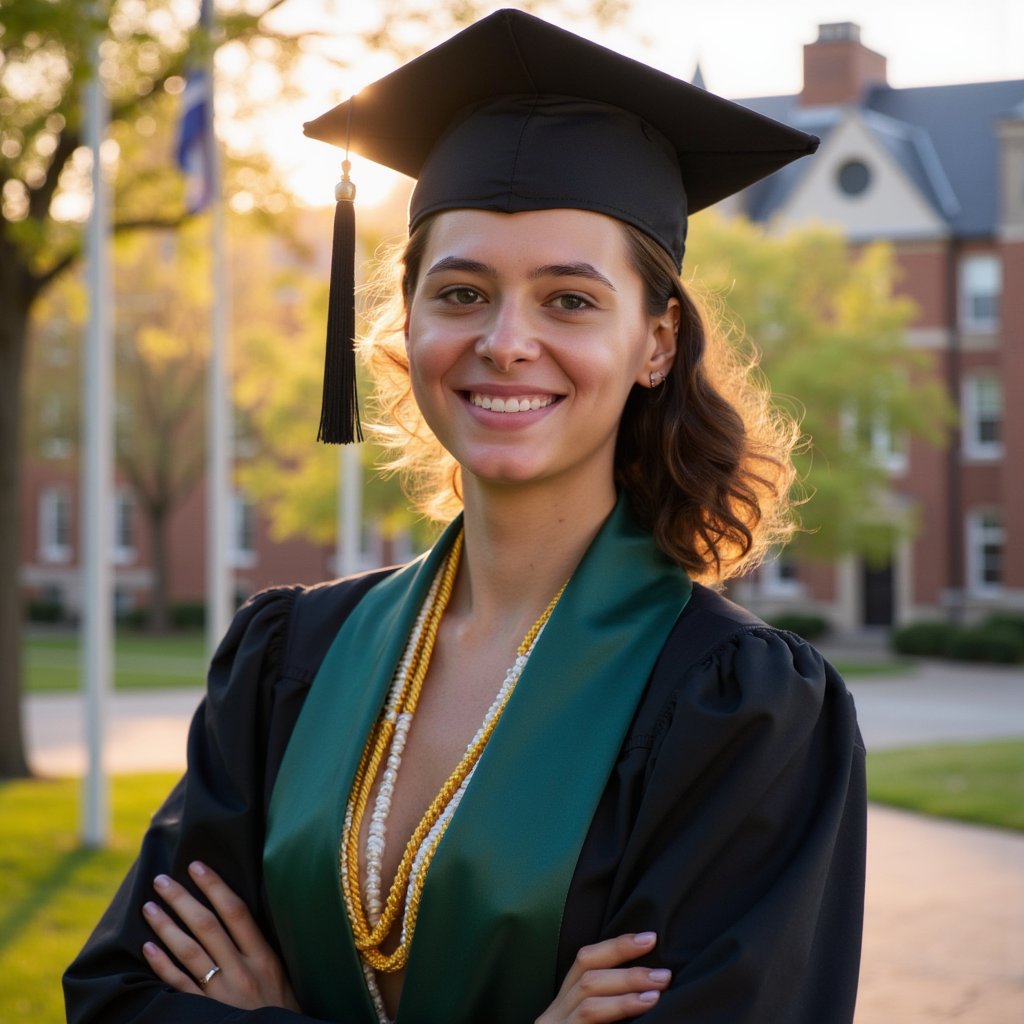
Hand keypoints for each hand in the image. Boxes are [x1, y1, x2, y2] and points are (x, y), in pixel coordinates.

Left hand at [141, 860, 301, 1011]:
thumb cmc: (281, 1007)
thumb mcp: (282, 973)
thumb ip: (261, 947)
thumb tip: (237, 914)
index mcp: (264, 957)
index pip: (235, 912)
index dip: (214, 886)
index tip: (197, 866)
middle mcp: (241, 971)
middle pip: (207, 926)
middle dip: (182, 899)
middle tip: (162, 880)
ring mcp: (220, 993)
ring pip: (189, 952)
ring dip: (166, 926)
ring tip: (149, 907)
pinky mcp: (204, 1012)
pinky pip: (178, 985)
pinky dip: (162, 965)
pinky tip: (148, 948)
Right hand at [536, 932, 670, 1023]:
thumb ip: (607, 1008)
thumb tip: (649, 986)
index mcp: (561, 1007)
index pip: (584, 961)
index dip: (617, 946)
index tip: (649, 938)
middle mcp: (553, 1014)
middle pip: (586, 971)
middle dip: (627, 966)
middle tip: (664, 972)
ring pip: (588, 992)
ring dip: (628, 986)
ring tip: (658, 986)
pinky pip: (588, 1017)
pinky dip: (619, 1007)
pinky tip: (644, 1005)